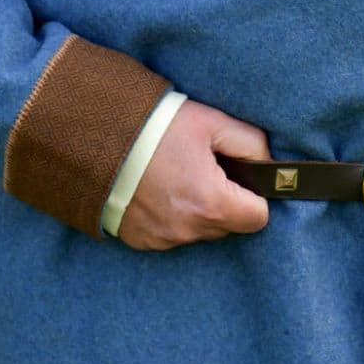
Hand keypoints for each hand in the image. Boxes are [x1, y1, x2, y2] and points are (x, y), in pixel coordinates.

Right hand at [116, 99, 271, 250]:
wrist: (94, 137)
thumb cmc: (156, 128)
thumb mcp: (211, 122)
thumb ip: (251, 143)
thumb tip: (268, 163)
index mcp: (211, 203)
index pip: (258, 218)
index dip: (255, 196)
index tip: (240, 178)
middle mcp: (188, 229)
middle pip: (228, 226)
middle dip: (225, 203)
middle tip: (205, 170)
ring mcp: (162, 239)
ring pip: (199, 232)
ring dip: (197, 211)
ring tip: (178, 177)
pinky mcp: (140, 240)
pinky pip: (171, 235)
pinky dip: (171, 217)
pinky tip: (157, 190)